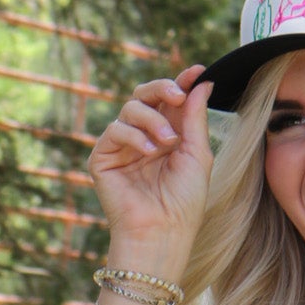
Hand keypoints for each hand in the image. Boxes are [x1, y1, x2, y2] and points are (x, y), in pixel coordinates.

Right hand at [86, 62, 213, 254]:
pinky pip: (114, 130)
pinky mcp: (103, 158)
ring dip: (151, 119)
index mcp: (169, 137)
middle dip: (162, 88)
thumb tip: (201, 83)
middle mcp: (145, 138)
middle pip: (146, 95)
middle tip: (177, 94)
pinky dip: (133, 136)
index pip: (170, 101)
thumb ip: (195, 118)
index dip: (181, 82)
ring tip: (167, 141)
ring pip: (130, 108)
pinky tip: (148, 151)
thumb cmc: (184, 202)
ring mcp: (123, 148)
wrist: (162, 233)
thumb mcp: (197, 155)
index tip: (196, 71)